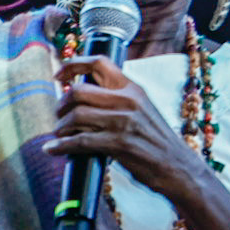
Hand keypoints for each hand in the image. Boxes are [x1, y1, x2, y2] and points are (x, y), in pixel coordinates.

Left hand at [48, 54, 207, 204]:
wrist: (177, 166)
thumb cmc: (155, 139)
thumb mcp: (141, 108)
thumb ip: (117, 98)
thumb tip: (82, 94)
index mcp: (132, 88)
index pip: (99, 63)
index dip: (73, 65)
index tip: (58, 76)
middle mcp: (127, 100)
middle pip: (79, 91)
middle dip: (61, 104)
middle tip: (58, 115)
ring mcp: (123, 122)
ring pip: (76, 116)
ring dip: (60, 127)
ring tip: (59, 134)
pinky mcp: (118, 144)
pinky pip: (79, 141)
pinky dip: (61, 146)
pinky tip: (52, 149)